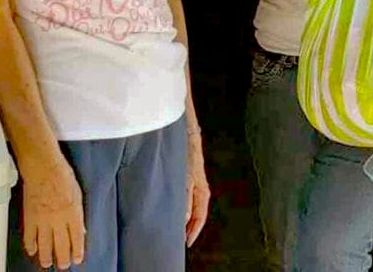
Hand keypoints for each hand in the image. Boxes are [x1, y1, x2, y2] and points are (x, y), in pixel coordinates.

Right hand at [18, 153, 85, 269]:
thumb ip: (78, 215)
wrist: (43, 169)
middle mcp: (59, 220)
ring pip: (44, 244)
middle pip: (61, 245)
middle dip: (62, 258)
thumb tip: (81, 230)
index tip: (77, 259)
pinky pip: (29, 236)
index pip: (77, 238)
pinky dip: (30, 245)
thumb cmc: (63, 177)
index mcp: (73, 214)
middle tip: (62, 266)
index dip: (77, 250)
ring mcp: (43, 220)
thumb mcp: (78, 195)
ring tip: (47, 263)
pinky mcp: (30, 217)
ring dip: (46, 256)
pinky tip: (32, 250)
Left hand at [185, 131, 210, 247]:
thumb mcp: (185, 178)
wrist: (186, 130)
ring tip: (175, 227)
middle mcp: (198, 186)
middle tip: (180, 240)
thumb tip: (183, 219)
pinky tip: (170, 205)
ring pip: (190, 204)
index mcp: (202, 189)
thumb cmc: (187, 152)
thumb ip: (184, 198)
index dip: (193, 230)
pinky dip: (179, 204)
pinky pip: (184, 195)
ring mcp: (192, 180)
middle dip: (189, 226)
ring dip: (183, 216)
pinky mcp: (185, 173)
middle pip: (196, 212)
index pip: (200, 215)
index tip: (186, 243)